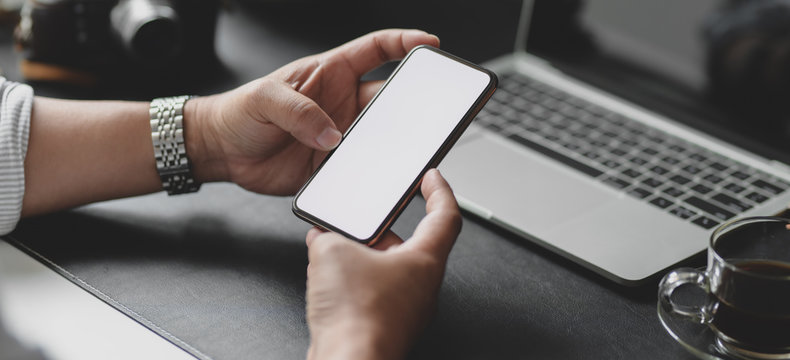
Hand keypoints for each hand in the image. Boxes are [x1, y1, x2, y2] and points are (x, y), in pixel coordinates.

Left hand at [187, 29, 439, 194]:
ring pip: (381, 137)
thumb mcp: (265, 98)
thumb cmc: (239, 112)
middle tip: (430, 111)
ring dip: (393, 144)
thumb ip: (298, 111)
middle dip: (413, 102)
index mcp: (331, 73)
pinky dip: (370, 174)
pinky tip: (373, 178)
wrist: (222, 152)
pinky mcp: (333, 165)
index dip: (404, 43)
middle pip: (389, 98)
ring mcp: (340, 135)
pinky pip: (360, 169)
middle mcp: (341, 103)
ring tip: (405, 151)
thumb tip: (330, 132)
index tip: (429, 45)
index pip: (376, 50)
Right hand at [304, 169, 461, 359]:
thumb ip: (328, 235)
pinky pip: (372, 293)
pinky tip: (327, 279)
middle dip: (382, 226)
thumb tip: (322, 236)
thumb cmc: (357, 317)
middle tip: (364, 214)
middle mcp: (422, 286)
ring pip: (387, 270)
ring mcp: (405, 309)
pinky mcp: (384, 325)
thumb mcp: (332, 252)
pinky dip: (353, 281)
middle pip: (411, 243)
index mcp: (425, 260)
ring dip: (362, 255)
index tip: (431, 177)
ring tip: (332, 247)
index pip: (446, 215)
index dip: (438, 190)